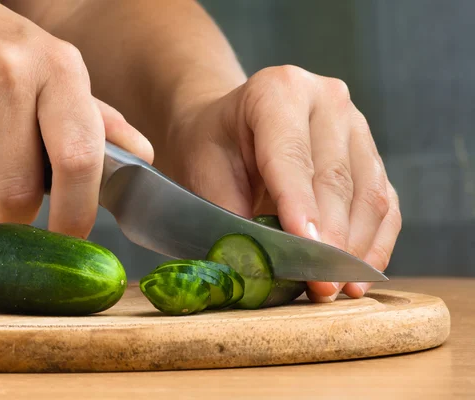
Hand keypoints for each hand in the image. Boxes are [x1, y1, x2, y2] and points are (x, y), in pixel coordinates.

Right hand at [0, 0, 152, 237]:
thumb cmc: (1, 50)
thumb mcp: (57, 70)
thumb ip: (99, 121)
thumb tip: (141, 158)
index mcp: (59, 69)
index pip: (78, 159)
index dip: (77, 212)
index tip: (72, 235)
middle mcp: (10, 78)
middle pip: (20, 193)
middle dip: (19, 213)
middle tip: (16, 194)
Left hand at [163, 65, 401, 300]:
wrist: (229, 127)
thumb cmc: (213, 146)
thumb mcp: (204, 171)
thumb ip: (229, 212)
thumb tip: (260, 263)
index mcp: (278, 90)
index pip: (291, 156)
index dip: (300, 206)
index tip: (307, 249)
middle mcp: (327, 99)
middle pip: (336, 177)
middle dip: (330, 239)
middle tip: (321, 286)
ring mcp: (356, 125)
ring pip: (368, 193)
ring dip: (356, 247)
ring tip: (338, 287)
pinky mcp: (370, 154)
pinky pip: (385, 202)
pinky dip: (374, 241)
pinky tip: (359, 274)